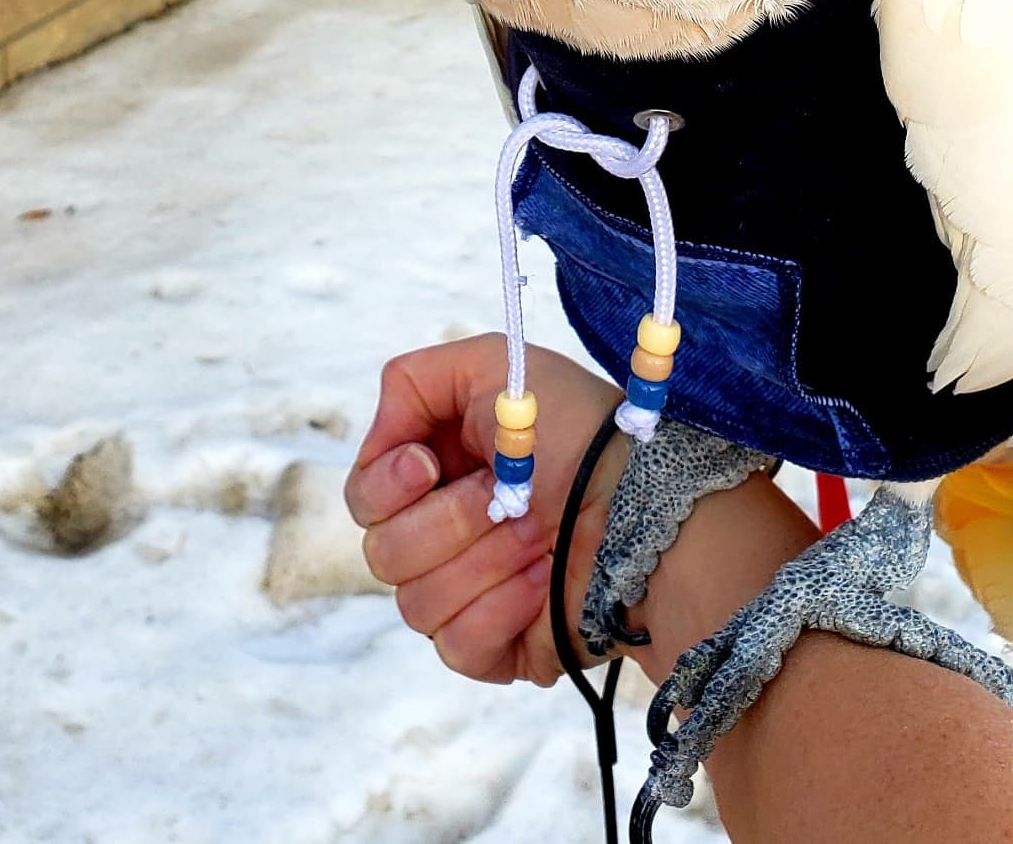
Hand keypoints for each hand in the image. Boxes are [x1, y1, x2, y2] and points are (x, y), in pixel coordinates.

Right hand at [344, 332, 623, 686]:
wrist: (647, 505)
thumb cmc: (585, 431)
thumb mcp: (500, 367)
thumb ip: (413, 381)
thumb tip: (383, 444)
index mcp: (438, 473)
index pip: (364, 498)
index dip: (386, 485)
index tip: (427, 466)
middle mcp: (443, 534)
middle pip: (382, 552)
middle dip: (452, 519)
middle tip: (514, 496)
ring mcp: (467, 593)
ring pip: (415, 602)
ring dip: (487, 559)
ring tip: (540, 533)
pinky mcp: (496, 646)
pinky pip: (456, 645)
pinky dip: (501, 609)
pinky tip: (542, 581)